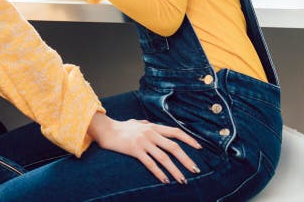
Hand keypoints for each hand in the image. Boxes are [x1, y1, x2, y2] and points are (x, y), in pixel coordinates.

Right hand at [87, 113, 201, 184]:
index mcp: (152, 127)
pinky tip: (165, 180)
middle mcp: (150, 133)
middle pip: (173, 147)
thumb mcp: (135, 123)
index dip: (189, 139)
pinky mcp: (134, 150)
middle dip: (186, 160)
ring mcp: (143, 142)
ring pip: (164, 158)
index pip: (176, 132)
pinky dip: (159, 173)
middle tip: (195, 170)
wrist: (104, 129)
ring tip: (182, 180)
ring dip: (175, 170)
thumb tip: (151, 123)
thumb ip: (145, 124)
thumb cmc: (120, 127)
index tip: (199, 148)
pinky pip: (150, 163)